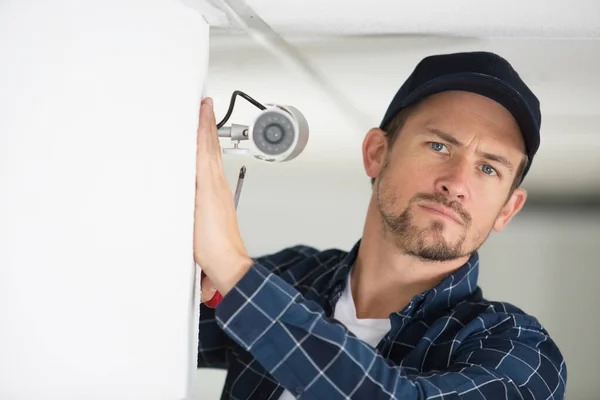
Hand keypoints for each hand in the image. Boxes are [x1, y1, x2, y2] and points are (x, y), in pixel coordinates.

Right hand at [194, 97, 252, 297]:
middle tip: (207, 107)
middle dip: (208, 126)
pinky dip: (209, 158)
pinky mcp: (219, 203)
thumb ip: (190, 193)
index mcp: (210, 185)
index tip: (204, 107)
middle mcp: (217, 185)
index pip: (205, 147)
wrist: (226, 263)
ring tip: (206, 123)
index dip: (204, 126)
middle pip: (211, 149)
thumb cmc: (212, 246)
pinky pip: (213, 172)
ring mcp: (219, 193)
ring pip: (212, 159)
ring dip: (209, 138)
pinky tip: (205, 158)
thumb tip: (186, 172)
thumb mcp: (193, 216)